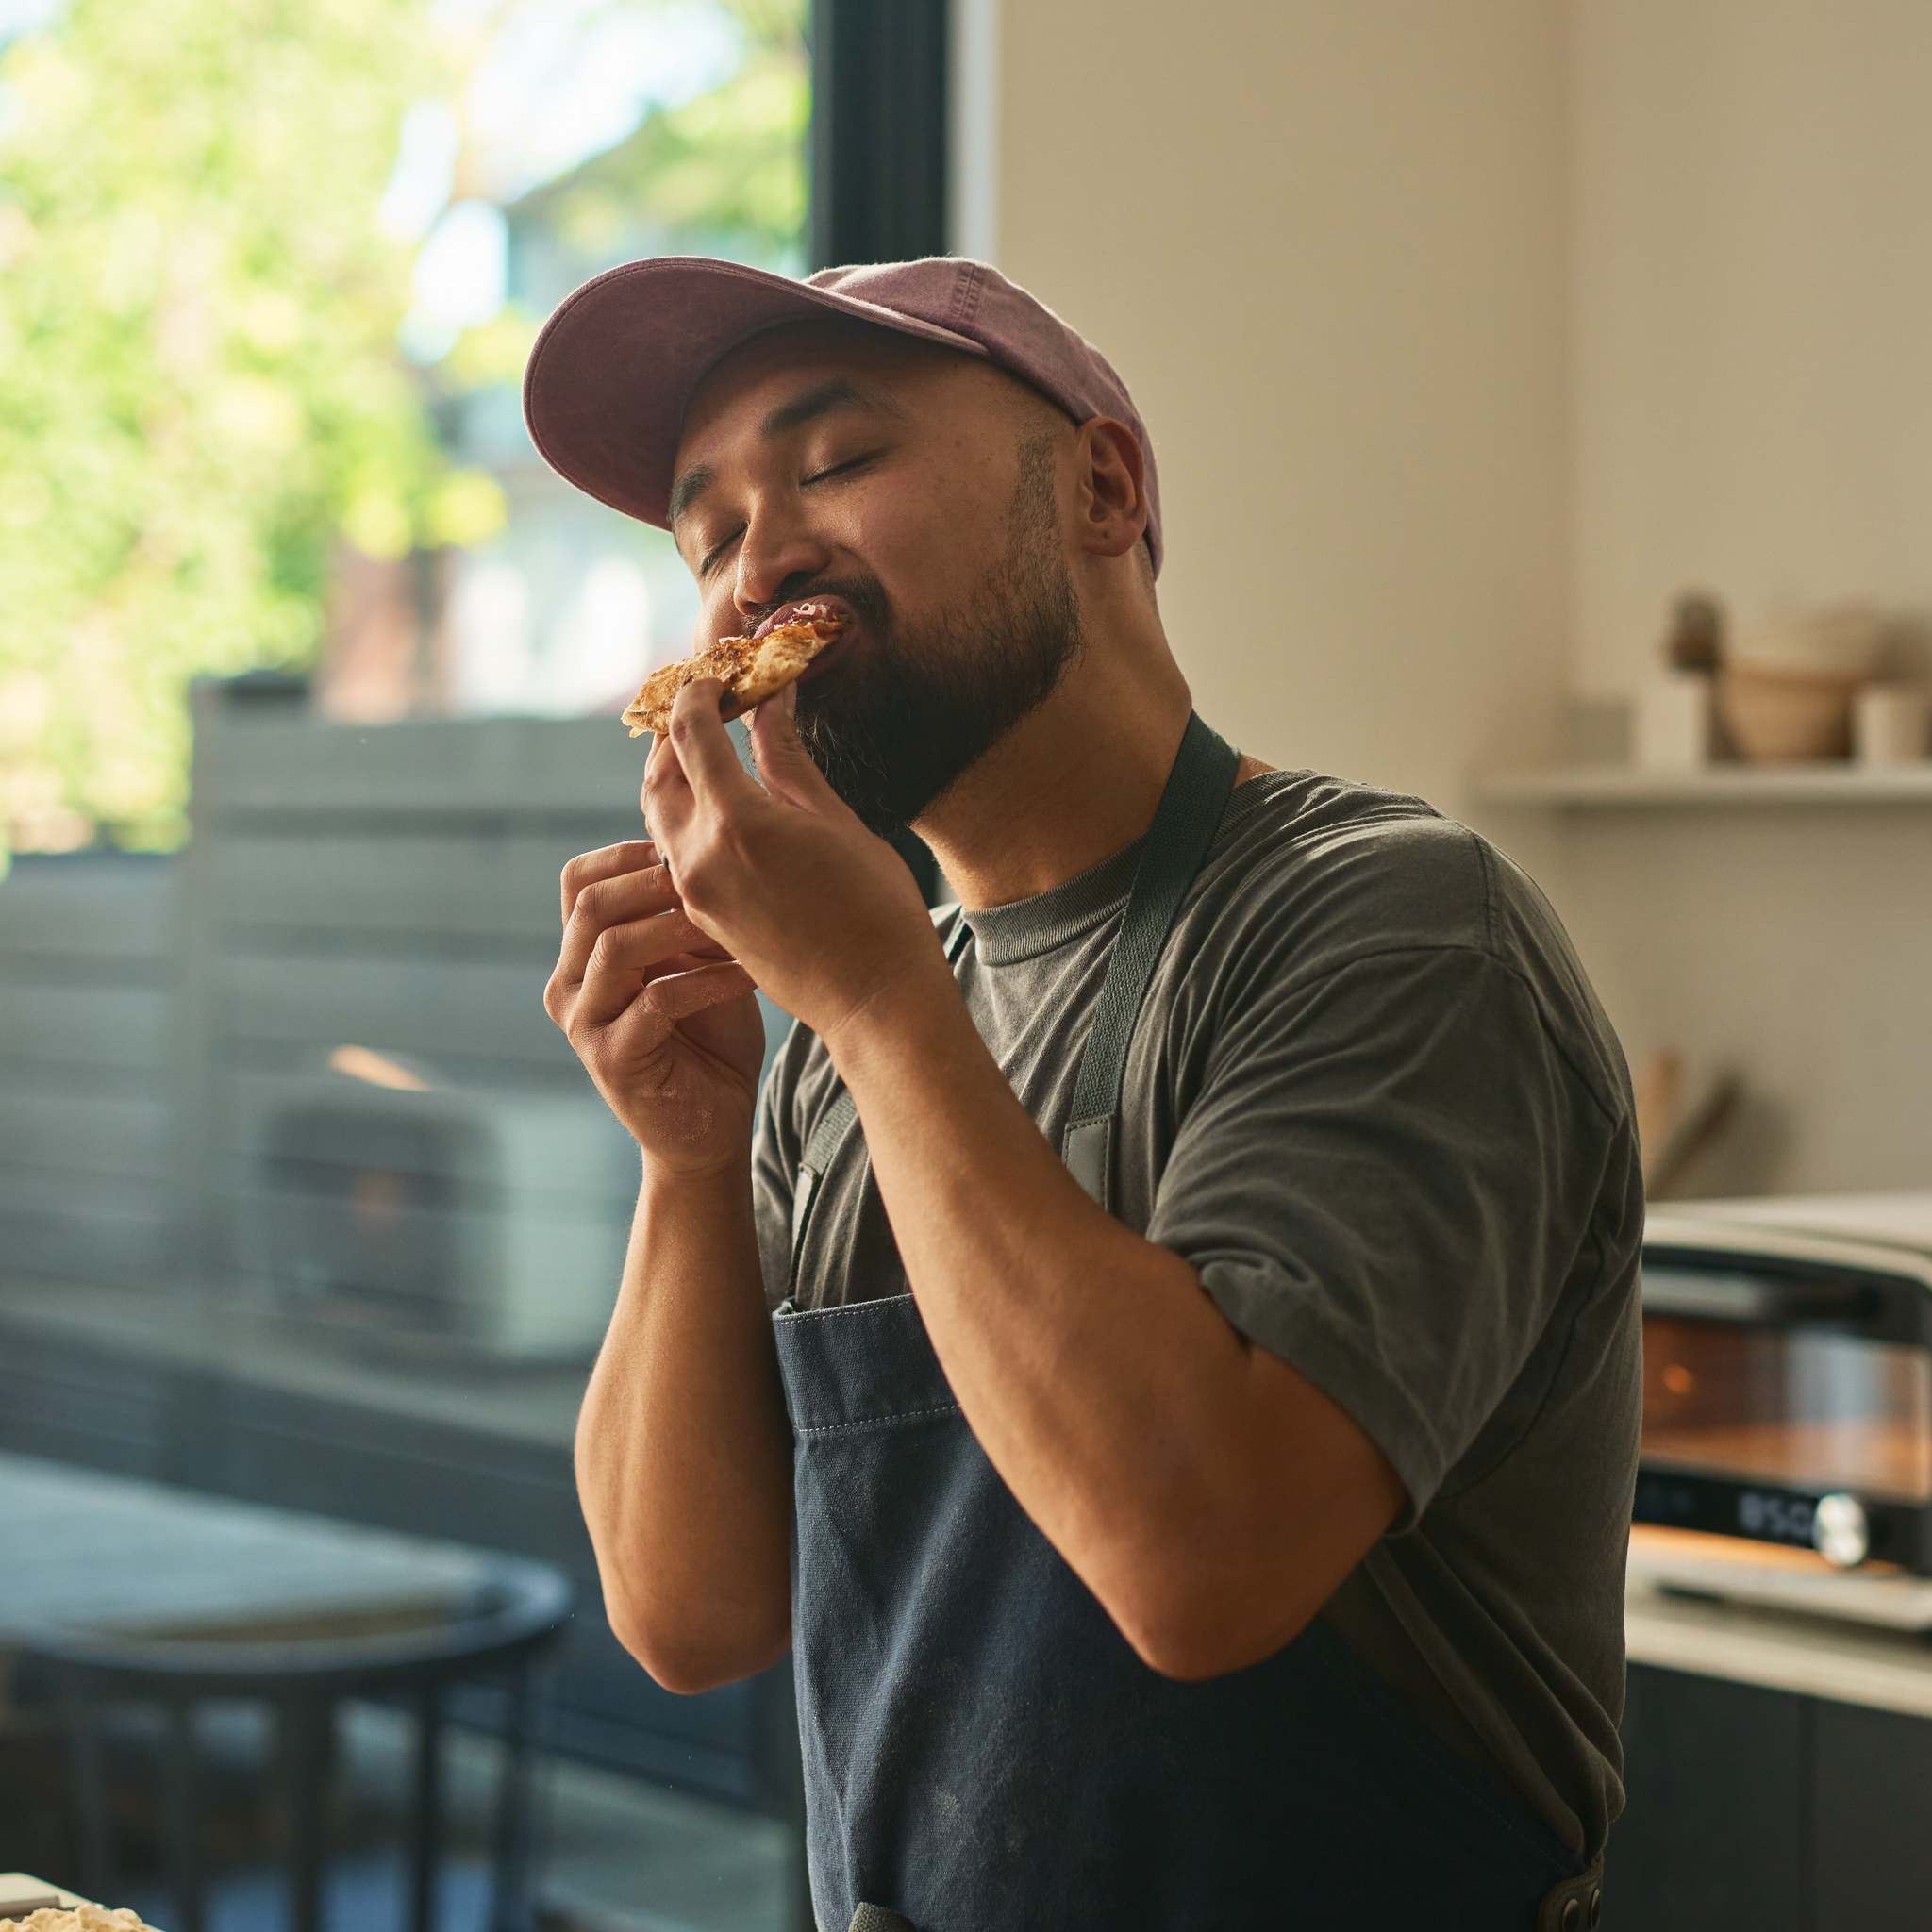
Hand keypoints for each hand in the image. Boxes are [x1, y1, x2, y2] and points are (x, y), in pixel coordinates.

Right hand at [544, 838, 766, 1175]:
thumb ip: (684, 914)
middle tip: (716, 872)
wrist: (711, 1129)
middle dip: (655, 880)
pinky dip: (706, 982)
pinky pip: (654, 1002)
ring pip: (614, 948)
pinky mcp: (612, 1061)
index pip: (578, 880)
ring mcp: (584, 1025)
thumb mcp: (695, 962)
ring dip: (680, 926)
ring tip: (733, 920)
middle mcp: (568, 986)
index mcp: (580, 955)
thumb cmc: (711, 1038)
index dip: (629, 853)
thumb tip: (706, 843)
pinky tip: (748, 976)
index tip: (689, 846)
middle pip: (591, 905)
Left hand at [643, 678, 954, 1053]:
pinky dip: (684, 818)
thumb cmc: (877, 910)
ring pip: (656, 816)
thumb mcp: (836, 821)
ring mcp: (695, 892)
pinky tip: (721, 808)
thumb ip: (789, 759)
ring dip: (673, 776)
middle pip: (657, 773)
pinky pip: (673, 853)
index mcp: (736, 822)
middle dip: (675, 731)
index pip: (690, 731)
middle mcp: (699, 856)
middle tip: (706, 706)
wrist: (875, 1001)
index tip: (722, 675)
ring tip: (710, 753)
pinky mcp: (702, 918)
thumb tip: (772, 699)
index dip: (701, 691)